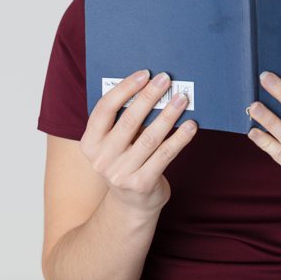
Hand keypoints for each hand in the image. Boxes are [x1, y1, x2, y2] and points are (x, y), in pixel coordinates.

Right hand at [79, 70, 196, 216]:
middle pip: (129, 120)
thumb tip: (150, 86)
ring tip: (182, 99)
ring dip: (169, 115)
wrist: (132, 205)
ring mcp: (121, 174)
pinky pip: (165, 155)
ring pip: (150, 137)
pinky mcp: (142, 184)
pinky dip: (180, 138)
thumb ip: (123, 120)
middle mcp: (102, 159)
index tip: (144, 74)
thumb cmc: (126, 162)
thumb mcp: (115, 144)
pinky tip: (190, 125)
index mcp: (90, 143)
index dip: (125, 89)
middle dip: (150, 96)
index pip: (105, 109)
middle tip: (166, 79)